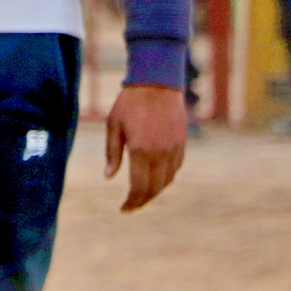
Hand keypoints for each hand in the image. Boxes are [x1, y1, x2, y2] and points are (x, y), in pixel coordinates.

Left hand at [104, 84, 186, 211]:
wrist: (157, 81)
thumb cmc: (130, 102)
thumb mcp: (113, 125)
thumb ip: (112, 153)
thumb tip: (108, 177)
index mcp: (141, 151)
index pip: (139, 188)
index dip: (132, 203)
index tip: (123, 209)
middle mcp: (160, 154)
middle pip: (155, 189)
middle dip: (142, 201)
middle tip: (131, 205)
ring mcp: (174, 149)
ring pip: (168, 180)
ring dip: (155, 190)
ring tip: (142, 193)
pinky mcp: (181, 142)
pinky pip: (176, 167)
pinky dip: (166, 177)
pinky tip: (156, 175)